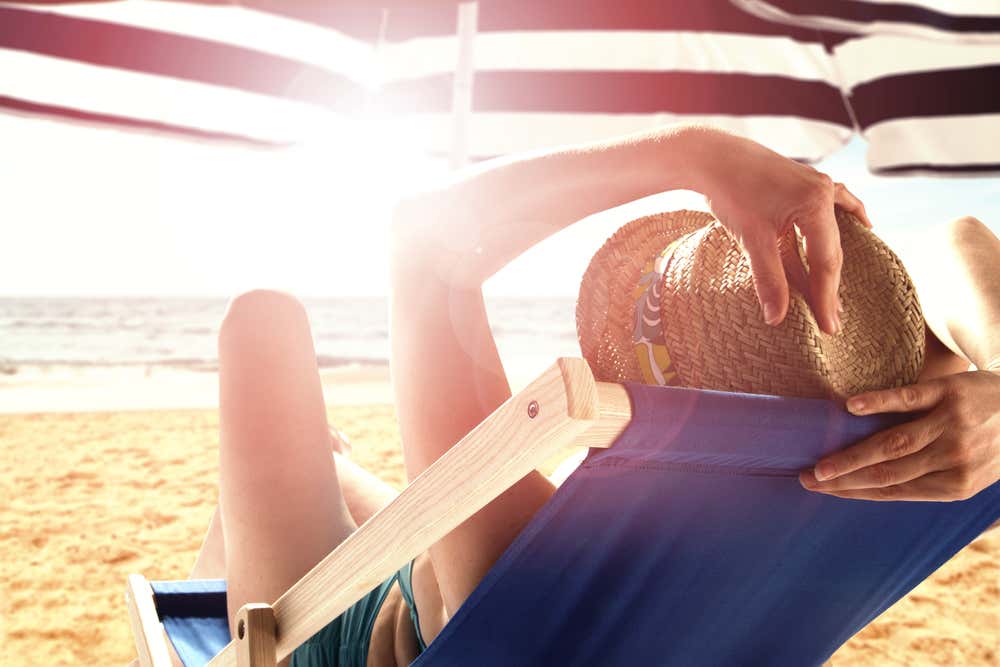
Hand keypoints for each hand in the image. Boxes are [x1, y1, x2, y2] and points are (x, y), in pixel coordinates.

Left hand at [697, 131, 870, 333]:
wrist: (713, 157)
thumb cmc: (731, 192)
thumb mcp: (751, 239)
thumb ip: (768, 280)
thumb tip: (776, 318)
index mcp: (816, 204)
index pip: (825, 262)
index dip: (826, 297)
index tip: (829, 327)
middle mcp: (824, 192)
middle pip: (830, 249)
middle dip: (828, 285)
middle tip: (831, 320)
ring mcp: (818, 185)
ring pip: (831, 232)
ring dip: (831, 262)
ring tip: (836, 294)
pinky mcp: (807, 183)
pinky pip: (836, 204)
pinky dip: (847, 218)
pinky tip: (864, 226)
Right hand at [799, 371, 999, 500]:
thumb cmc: (995, 439)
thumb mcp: (976, 472)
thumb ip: (934, 480)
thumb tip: (882, 492)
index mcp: (957, 485)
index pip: (894, 491)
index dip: (855, 492)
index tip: (822, 490)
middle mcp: (954, 459)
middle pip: (889, 473)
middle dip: (844, 479)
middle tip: (809, 479)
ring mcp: (952, 425)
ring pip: (894, 444)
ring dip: (852, 456)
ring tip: (821, 463)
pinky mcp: (949, 392)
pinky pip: (909, 398)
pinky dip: (879, 402)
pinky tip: (852, 407)